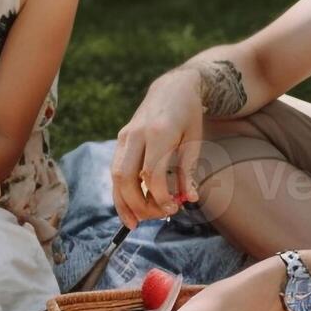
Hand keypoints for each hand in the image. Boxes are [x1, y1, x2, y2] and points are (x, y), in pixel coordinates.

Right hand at [112, 70, 203, 228]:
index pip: (151, 174)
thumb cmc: (188, 115)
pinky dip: (120, 192)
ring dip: (122, 203)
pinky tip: (129, 208)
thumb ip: (189, 171)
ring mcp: (125, 136)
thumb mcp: (195, 140)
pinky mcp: (121, 139)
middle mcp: (136, 134)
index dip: (160, 197)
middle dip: (137, 205)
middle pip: (126, 177)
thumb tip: (189, 199)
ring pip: (115, 176)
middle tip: (155, 218)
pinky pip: (116, 170)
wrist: (173, 87)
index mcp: (158, 133)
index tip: (173, 208)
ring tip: (134, 223)